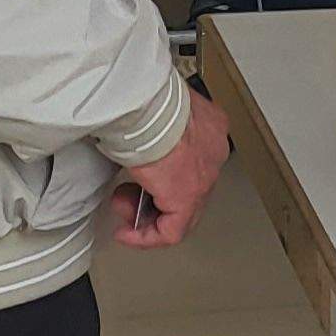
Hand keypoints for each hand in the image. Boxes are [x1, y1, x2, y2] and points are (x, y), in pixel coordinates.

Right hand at [113, 90, 232, 246]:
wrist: (146, 105)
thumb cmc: (144, 99)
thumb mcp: (152, 112)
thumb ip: (153, 128)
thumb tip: (135, 139)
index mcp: (208, 127)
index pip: (192, 163)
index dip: (162, 178)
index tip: (139, 182)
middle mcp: (213, 153)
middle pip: (186, 189)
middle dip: (151, 199)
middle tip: (126, 199)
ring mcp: (204, 177)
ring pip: (180, 212)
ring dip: (145, 215)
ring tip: (122, 208)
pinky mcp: (188, 197)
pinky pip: (172, 231)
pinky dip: (147, 237)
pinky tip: (127, 234)